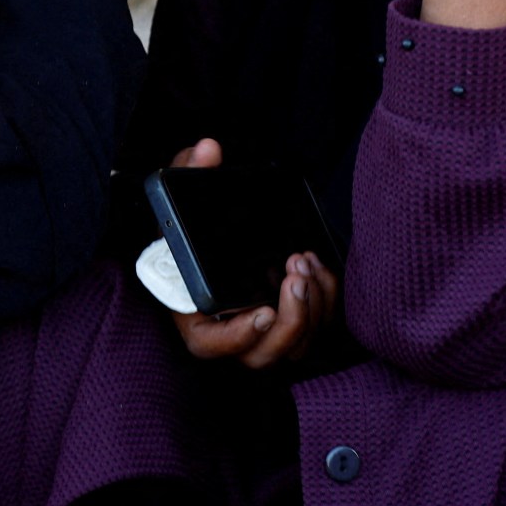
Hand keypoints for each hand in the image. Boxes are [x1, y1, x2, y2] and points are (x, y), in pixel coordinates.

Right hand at [165, 139, 340, 368]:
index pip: (211, 345)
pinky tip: (316, 264)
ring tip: (304, 261)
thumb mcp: (180, 194)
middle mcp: (228, 330)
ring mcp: (260, 331)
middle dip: (289, 320)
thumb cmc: (188, 228)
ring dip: (311, 308)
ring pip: (295, 346)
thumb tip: (208, 149)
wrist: (209, 237)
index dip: (238, 337)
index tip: (262, 311)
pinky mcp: (287, 320)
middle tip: (295, 275)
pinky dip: (324, 300)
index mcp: (193, 311)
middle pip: (263, 356)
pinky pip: (314, 327)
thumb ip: (188, 171)